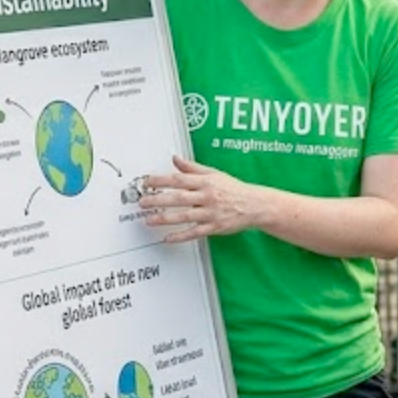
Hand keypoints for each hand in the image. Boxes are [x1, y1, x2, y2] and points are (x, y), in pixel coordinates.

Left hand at [140, 156, 263, 241]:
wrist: (255, 205)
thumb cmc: (233, 189)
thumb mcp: (214, 173)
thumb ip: (192, 168)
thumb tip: (175, 159)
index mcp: (206, 182)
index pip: (179, 179)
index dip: (161, 181)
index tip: (146, 183)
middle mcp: (207, 196)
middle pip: (178, 197)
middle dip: (158, 200)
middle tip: (142, 202)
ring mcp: (210, 213)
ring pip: (184, 216)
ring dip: (165, 218)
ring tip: (150, 220)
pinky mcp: (214, 227)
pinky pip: (194, 232)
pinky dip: (180, 236)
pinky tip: (167, 238)